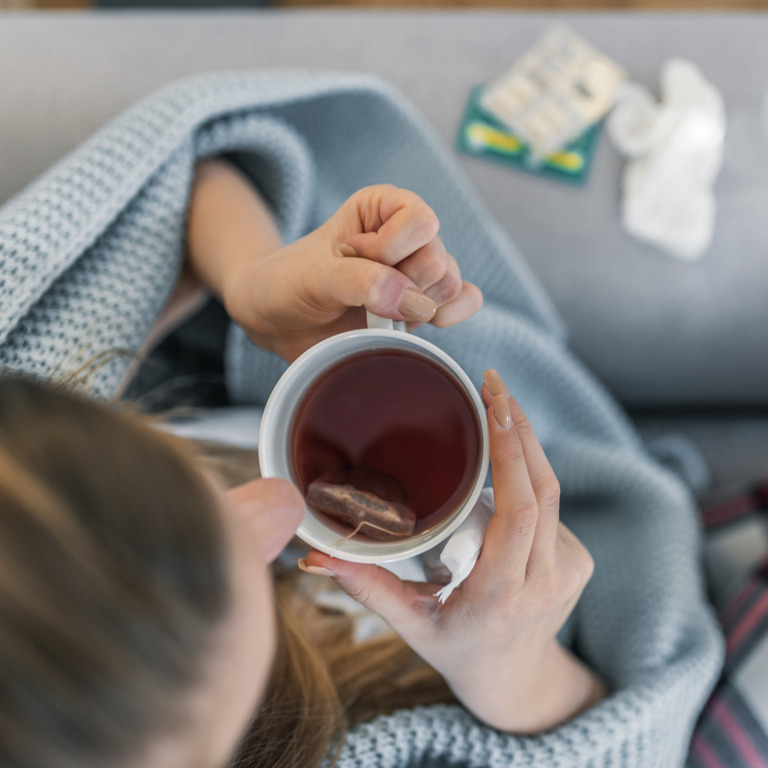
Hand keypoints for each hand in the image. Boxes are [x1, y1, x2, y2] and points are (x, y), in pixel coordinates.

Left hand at [186, 161, 481, 361]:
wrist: (279, 320)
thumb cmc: (290, 284)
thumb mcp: (314, 277)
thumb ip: (361, 282)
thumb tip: (415, 302)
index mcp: (383, 207)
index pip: (419, 222)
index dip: (389, 251)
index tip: (350, 259)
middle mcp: (408, 235)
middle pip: (438, 260)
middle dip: (400, 286)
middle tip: (359, 294)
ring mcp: (418, 272)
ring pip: (449, 287)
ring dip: (414, 308)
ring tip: (374, 312)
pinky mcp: (424, 305)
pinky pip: (464, 303)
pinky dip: (448, 317)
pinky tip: (411, 323)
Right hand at [305, 369, 605, 732]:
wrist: (517, 680)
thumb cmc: (457, 649)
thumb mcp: (410, 623)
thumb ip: (365, 586)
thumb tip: (314, 553)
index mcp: (503, 594)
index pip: (520, 511)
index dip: (511, 453)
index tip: (493, 405)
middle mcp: (546, 579)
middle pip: (543, 487)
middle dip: (518, 427)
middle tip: (490, 383)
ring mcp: (570, 568)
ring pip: (552, 490)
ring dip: (524, 444)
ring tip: (494, 404)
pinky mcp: (579, 560)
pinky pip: (552, 506)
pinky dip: (527, 477)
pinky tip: (504, 465)